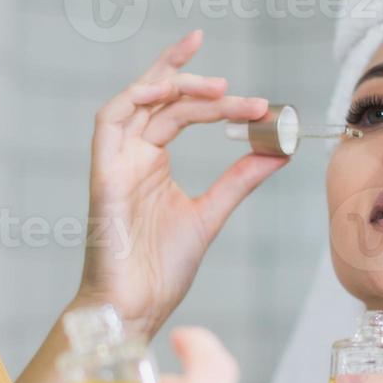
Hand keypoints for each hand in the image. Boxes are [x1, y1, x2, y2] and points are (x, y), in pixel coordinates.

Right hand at [74, 30, 287, 338]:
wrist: (137, 308)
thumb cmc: (160, 269)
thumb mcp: (211, 214)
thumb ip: (239, 179)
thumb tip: (279, 151)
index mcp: (152, 162)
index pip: (175, 108)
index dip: (207, 91)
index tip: (255, 98)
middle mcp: (132, 156)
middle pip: (155, 97)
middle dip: (188, 74)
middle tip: (231, 81)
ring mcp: (116, 163)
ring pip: (135, 102)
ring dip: (170, 84)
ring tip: (214, 87)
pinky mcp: (104, 176)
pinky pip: (108, 124)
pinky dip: (133, 99)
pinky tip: (164, 90)